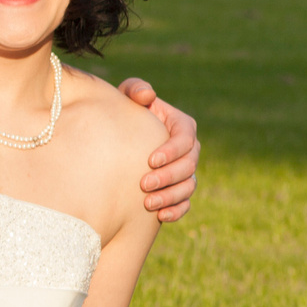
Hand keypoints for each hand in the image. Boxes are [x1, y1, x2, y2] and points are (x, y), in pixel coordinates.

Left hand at [118, 78, 198, 221]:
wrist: (118, 138)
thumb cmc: (123, 111)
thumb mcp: (126, 95)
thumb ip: (135, 90)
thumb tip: (146, 95)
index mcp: (181, 126)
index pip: (186, 138)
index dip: (172, 150)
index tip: (150, 160)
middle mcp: (188, 150)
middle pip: (189, 165)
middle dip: (168, 176)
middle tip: (143, 184)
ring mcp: (185, 171)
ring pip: (188, 186)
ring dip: (171, 196)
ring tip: (147, 203)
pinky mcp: (178, 189)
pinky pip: (185, 203)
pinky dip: (176, 210)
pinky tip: (161, 216)